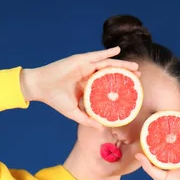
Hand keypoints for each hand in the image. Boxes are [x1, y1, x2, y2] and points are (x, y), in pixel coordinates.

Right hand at [20, 46, 138, 129]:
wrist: (41, 88)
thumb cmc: (55, 100)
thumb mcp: (74, 112)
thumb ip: (87, 119)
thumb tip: (101, 128)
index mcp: (87, 85)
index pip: (107, 84)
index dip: (119, 86)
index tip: (132, 90)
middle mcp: (88, 75)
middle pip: (111, 73)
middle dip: (125, 74)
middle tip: (138, 76)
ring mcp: (85, 66)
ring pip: (107, 64)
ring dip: (121, 65)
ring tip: (134, 67)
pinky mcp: (80, 60)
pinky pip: (97, 56)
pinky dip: (107, 53)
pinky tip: (118, 51)